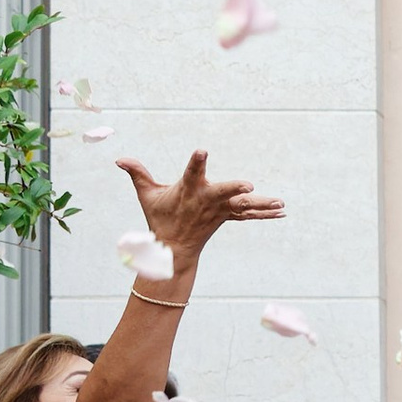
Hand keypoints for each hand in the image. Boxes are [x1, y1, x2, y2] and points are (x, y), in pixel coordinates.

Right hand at [114, 147, 282, 277]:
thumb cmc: (160, 217)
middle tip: (249, 186)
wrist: (173, 249)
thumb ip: (137, 173)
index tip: (202, 151)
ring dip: (261, 205)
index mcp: (188, 190)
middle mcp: (205, 200)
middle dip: (234, 190)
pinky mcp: (227, 218)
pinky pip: (249, 216)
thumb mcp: (146, 194)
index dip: (196, 161)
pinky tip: (283, 211)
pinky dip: (265, 214)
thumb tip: (118, 158)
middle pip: (222, 193)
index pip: (191, 172)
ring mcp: (218, 211)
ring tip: (280, 202)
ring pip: (242, 207)